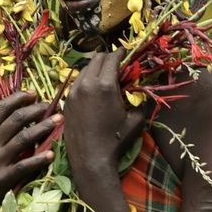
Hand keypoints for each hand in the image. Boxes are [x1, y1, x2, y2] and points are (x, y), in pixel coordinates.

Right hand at [0, 92, 61, 211]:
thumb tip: (19, 117)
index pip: (1, 108)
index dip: (19, 98)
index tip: (34, 93)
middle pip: (16, 119)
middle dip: (37, 109)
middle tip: (53, 105)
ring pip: (24, 138)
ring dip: (44, 127)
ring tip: (59, 120)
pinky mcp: (2, 179)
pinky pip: (25, 165)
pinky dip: (39, 159)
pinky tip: (51, 154)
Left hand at [64, 51, 145, 179]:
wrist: (90, 159)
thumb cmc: (116, 140)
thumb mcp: (136, 120)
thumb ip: (141, 101)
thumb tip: (145, 91)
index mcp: (105, 85)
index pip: (112, 58)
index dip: (120, 53)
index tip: (125, 51)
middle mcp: (87, 84)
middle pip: (96, 59)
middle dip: (107, 58)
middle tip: (116, 62)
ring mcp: (73, 92)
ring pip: (84, 69)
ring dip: (95, 68)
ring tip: (103, 74)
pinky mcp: (66, 102)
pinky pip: (76, 83)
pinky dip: (85, 80)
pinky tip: (91, 88)